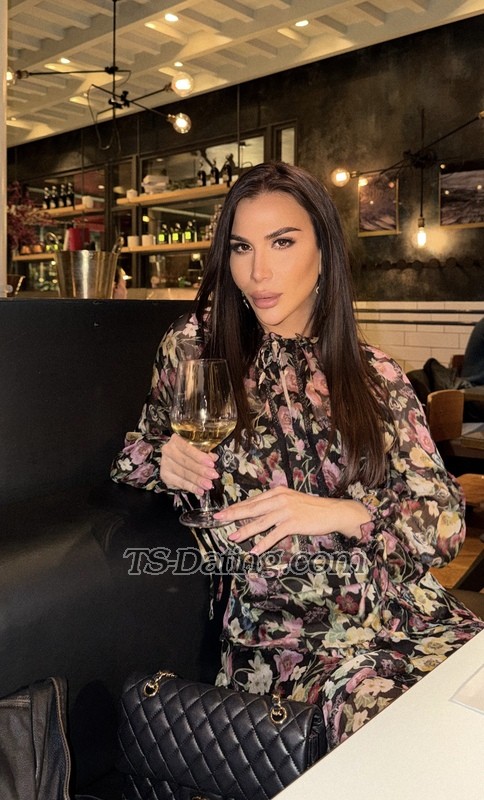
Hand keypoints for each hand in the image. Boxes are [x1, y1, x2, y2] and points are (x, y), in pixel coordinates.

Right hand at [160, 433, 219, 494]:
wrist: (173, 458)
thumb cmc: (187, 451)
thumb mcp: (196, 448)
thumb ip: (204, 452)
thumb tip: (213, 458)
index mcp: (176, 440)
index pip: (187, 448)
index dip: (199, 457)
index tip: (211, 463)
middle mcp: (168, 451)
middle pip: (186, 462)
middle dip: (201, 470)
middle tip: (213, 475)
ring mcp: (165, 464)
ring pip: (184, 473)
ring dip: (197, 480)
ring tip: (208, 485)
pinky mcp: (165, 476)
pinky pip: (180, 483)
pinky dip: (191, 487)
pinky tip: (200, 490)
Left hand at [213, 487, 369, 553]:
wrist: (333, 511)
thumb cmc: (311, 508)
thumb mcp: (291, 501)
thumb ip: (274, 505)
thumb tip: (256, 513)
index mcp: (277, 492)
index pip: (253, 500)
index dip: (237, 507)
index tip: (223, 512)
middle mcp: (280, 499)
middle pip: (252, 508)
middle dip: (234, 515)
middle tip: (218, 519)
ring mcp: (286, 510)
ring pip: (260, 522)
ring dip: (245, 531)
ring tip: (233, 537)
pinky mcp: (293, 522)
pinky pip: (274, 534)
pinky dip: (263, 543)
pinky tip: (254, 550)